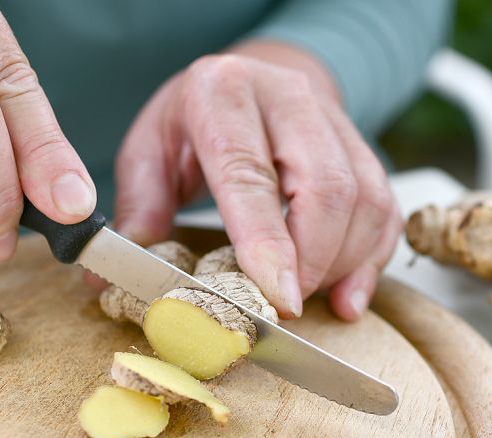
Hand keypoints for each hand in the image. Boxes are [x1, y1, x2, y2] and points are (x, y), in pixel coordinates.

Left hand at [114, 42, 401, 320]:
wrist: (254, 75)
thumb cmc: (195, 119)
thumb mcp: (150, 149)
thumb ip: (139, 209)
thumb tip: (106, 281)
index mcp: (223, 94)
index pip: (250, 173)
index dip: (268, 242)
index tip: (276, 297)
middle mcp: (288, 99)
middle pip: (327, 188)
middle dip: (313, 261)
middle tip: (285, 307)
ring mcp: (334, 120)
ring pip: (366, 200)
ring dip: (343, 264)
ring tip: (309, 300)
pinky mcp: (363, 147)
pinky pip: (385, 208)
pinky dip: (371, 260)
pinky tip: (347, 294)